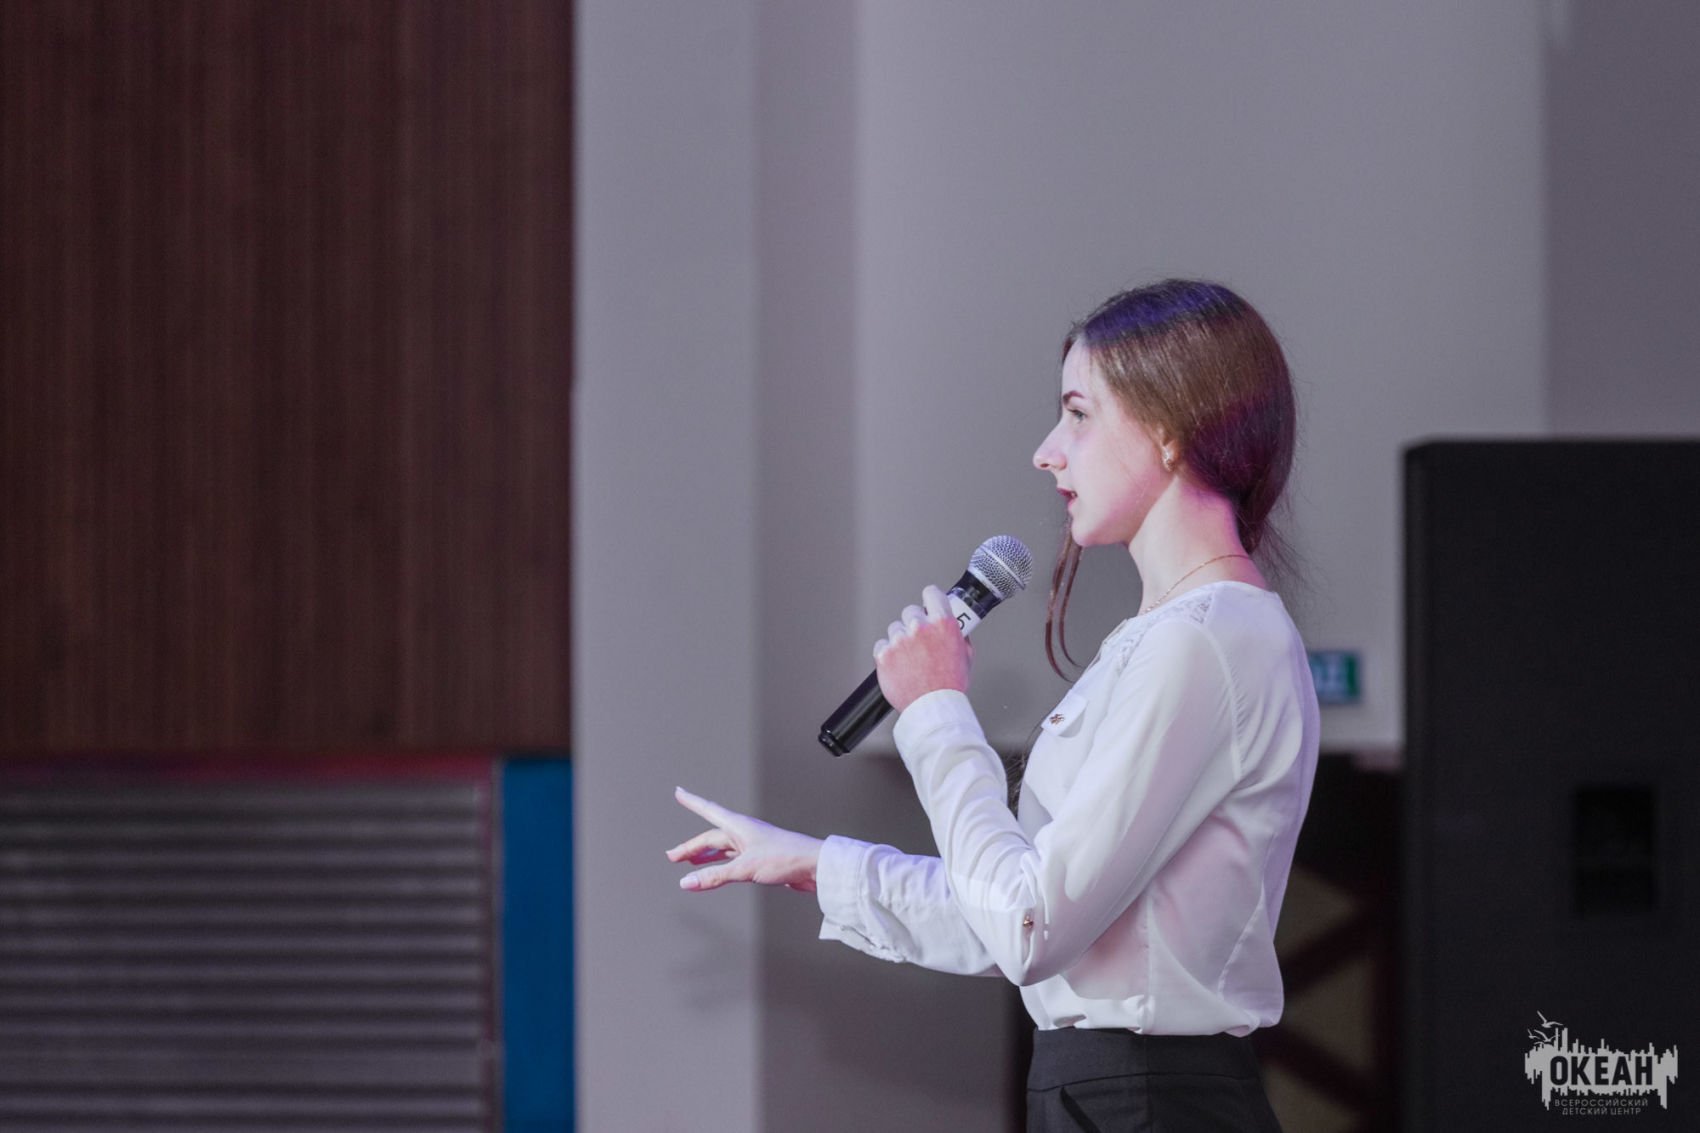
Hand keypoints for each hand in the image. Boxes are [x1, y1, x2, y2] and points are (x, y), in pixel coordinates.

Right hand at [667, 787, 823, 892]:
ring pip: (722, 850)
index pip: (708, 810)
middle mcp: (744, 833)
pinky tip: (716, 873)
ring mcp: (752, 847)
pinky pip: (732, 862)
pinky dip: (720, 867)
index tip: (679, 792)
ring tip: (690, 863)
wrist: (814, 866)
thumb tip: (687, 882)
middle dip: (691, 846)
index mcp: (739, 826)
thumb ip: (714, 876)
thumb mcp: (744, 868)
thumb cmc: (786, 857)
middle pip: (711, 838)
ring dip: (705, 857)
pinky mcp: (760, 860)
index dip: (692, 802)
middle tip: (673, 856)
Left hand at [872, 584, 971, 712]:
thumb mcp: (966, 656)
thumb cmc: (949, 686)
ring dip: (901, 639)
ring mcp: (900, 640)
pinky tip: (899, 664)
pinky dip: (888, 653)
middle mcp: (920, 628)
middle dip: (915, 623)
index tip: (929, 603)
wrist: (932, 708)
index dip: (930, 599)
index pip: (931, 593)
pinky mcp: (884, 654)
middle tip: (921, 640)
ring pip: (895, 628)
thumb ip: (960, 636)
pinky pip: (882, 645)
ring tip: (911, 658)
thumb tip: (959, 628)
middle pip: (911, 611)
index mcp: (942, 624)